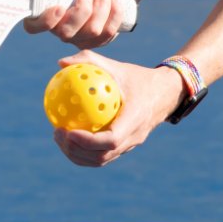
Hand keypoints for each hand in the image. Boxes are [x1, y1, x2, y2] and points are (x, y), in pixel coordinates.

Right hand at [24, 0, 133, 48]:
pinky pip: (107, 33)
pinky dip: (114, 13)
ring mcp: (79, 39)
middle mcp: (60, 30)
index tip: (59, 7)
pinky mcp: (97, 42)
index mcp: (47, 14)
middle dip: (82, 11)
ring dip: (101, 7)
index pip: (33, 27)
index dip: (44, 22)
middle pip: (66, 33)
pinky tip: (115, 0)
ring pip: (91, 31)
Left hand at [52, 50, 185, 166]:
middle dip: (76, 150)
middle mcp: (134, 137)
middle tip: (57, 133)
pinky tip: (68, 136)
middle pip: (102, 156)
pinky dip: (83, 151)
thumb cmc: (137, 77)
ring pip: (101, 160)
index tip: (68, 131)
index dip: (88, 141)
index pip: (111, 140)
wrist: (165, 93)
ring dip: (77, 154)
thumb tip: (60, 63)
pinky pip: (102, 155)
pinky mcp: (125, 147)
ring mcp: (130, 145)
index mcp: (135, 119)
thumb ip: (89, 61)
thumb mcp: (116, 66)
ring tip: (58, 137)